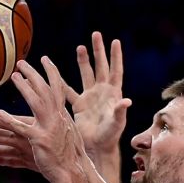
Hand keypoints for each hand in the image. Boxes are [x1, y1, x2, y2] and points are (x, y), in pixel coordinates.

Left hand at [0, 57, 86, 182]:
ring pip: (35, 103)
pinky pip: (22, 128)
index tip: (45, 59)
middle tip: (22, 63)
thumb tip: (58, 112)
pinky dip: (10, 121)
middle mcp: (57, 118)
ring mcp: (48, 128)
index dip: (52, 72)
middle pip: (45, 91)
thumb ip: (60, 121)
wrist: (73, 173)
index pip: (57, 88)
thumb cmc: (70, 156)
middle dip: (34, 74)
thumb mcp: (67, 134)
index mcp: (62, 115)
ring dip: (24, 88)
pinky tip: (0, 113)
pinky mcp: (39, 140)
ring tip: (14, 76)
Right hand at [68, 31, 131, 152]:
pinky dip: (62, 83)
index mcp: (113, 94)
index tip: (115, 41)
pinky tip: (55, 73)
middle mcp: (102, 92)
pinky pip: (69, 91)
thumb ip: (120, 112)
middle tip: (96, 34)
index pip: (115, 70)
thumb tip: (127, 101)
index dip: (115, 56)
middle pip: (100, 67)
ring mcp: (90, 98)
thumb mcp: (117, 123)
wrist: (97, 148)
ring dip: (83, 61)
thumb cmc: (110, 137)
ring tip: (80, 47)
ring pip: (86, 75)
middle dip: (98, 51)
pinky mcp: (79, 105)